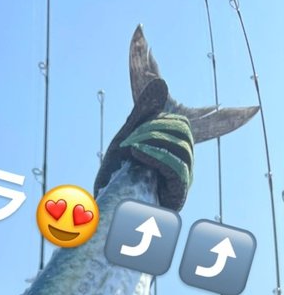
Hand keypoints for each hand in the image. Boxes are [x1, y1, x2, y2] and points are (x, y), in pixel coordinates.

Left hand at [94, 79, 194, 211]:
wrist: (109, 211)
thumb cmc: (119, 177)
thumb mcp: (128, 140)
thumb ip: (142, 115)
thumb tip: (161, 83)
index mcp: (173, 147)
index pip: (178, 121)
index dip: (160, 115)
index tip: (135, 123)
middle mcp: (183, 160)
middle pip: (182, 129)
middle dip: (155, 126)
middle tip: (130, 136)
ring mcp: (184, 175)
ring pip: (181, 145)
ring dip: (152, 140)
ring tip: (131, 145)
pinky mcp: (179, 190)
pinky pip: (176, 165)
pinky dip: (156, 154)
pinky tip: (138, 153)